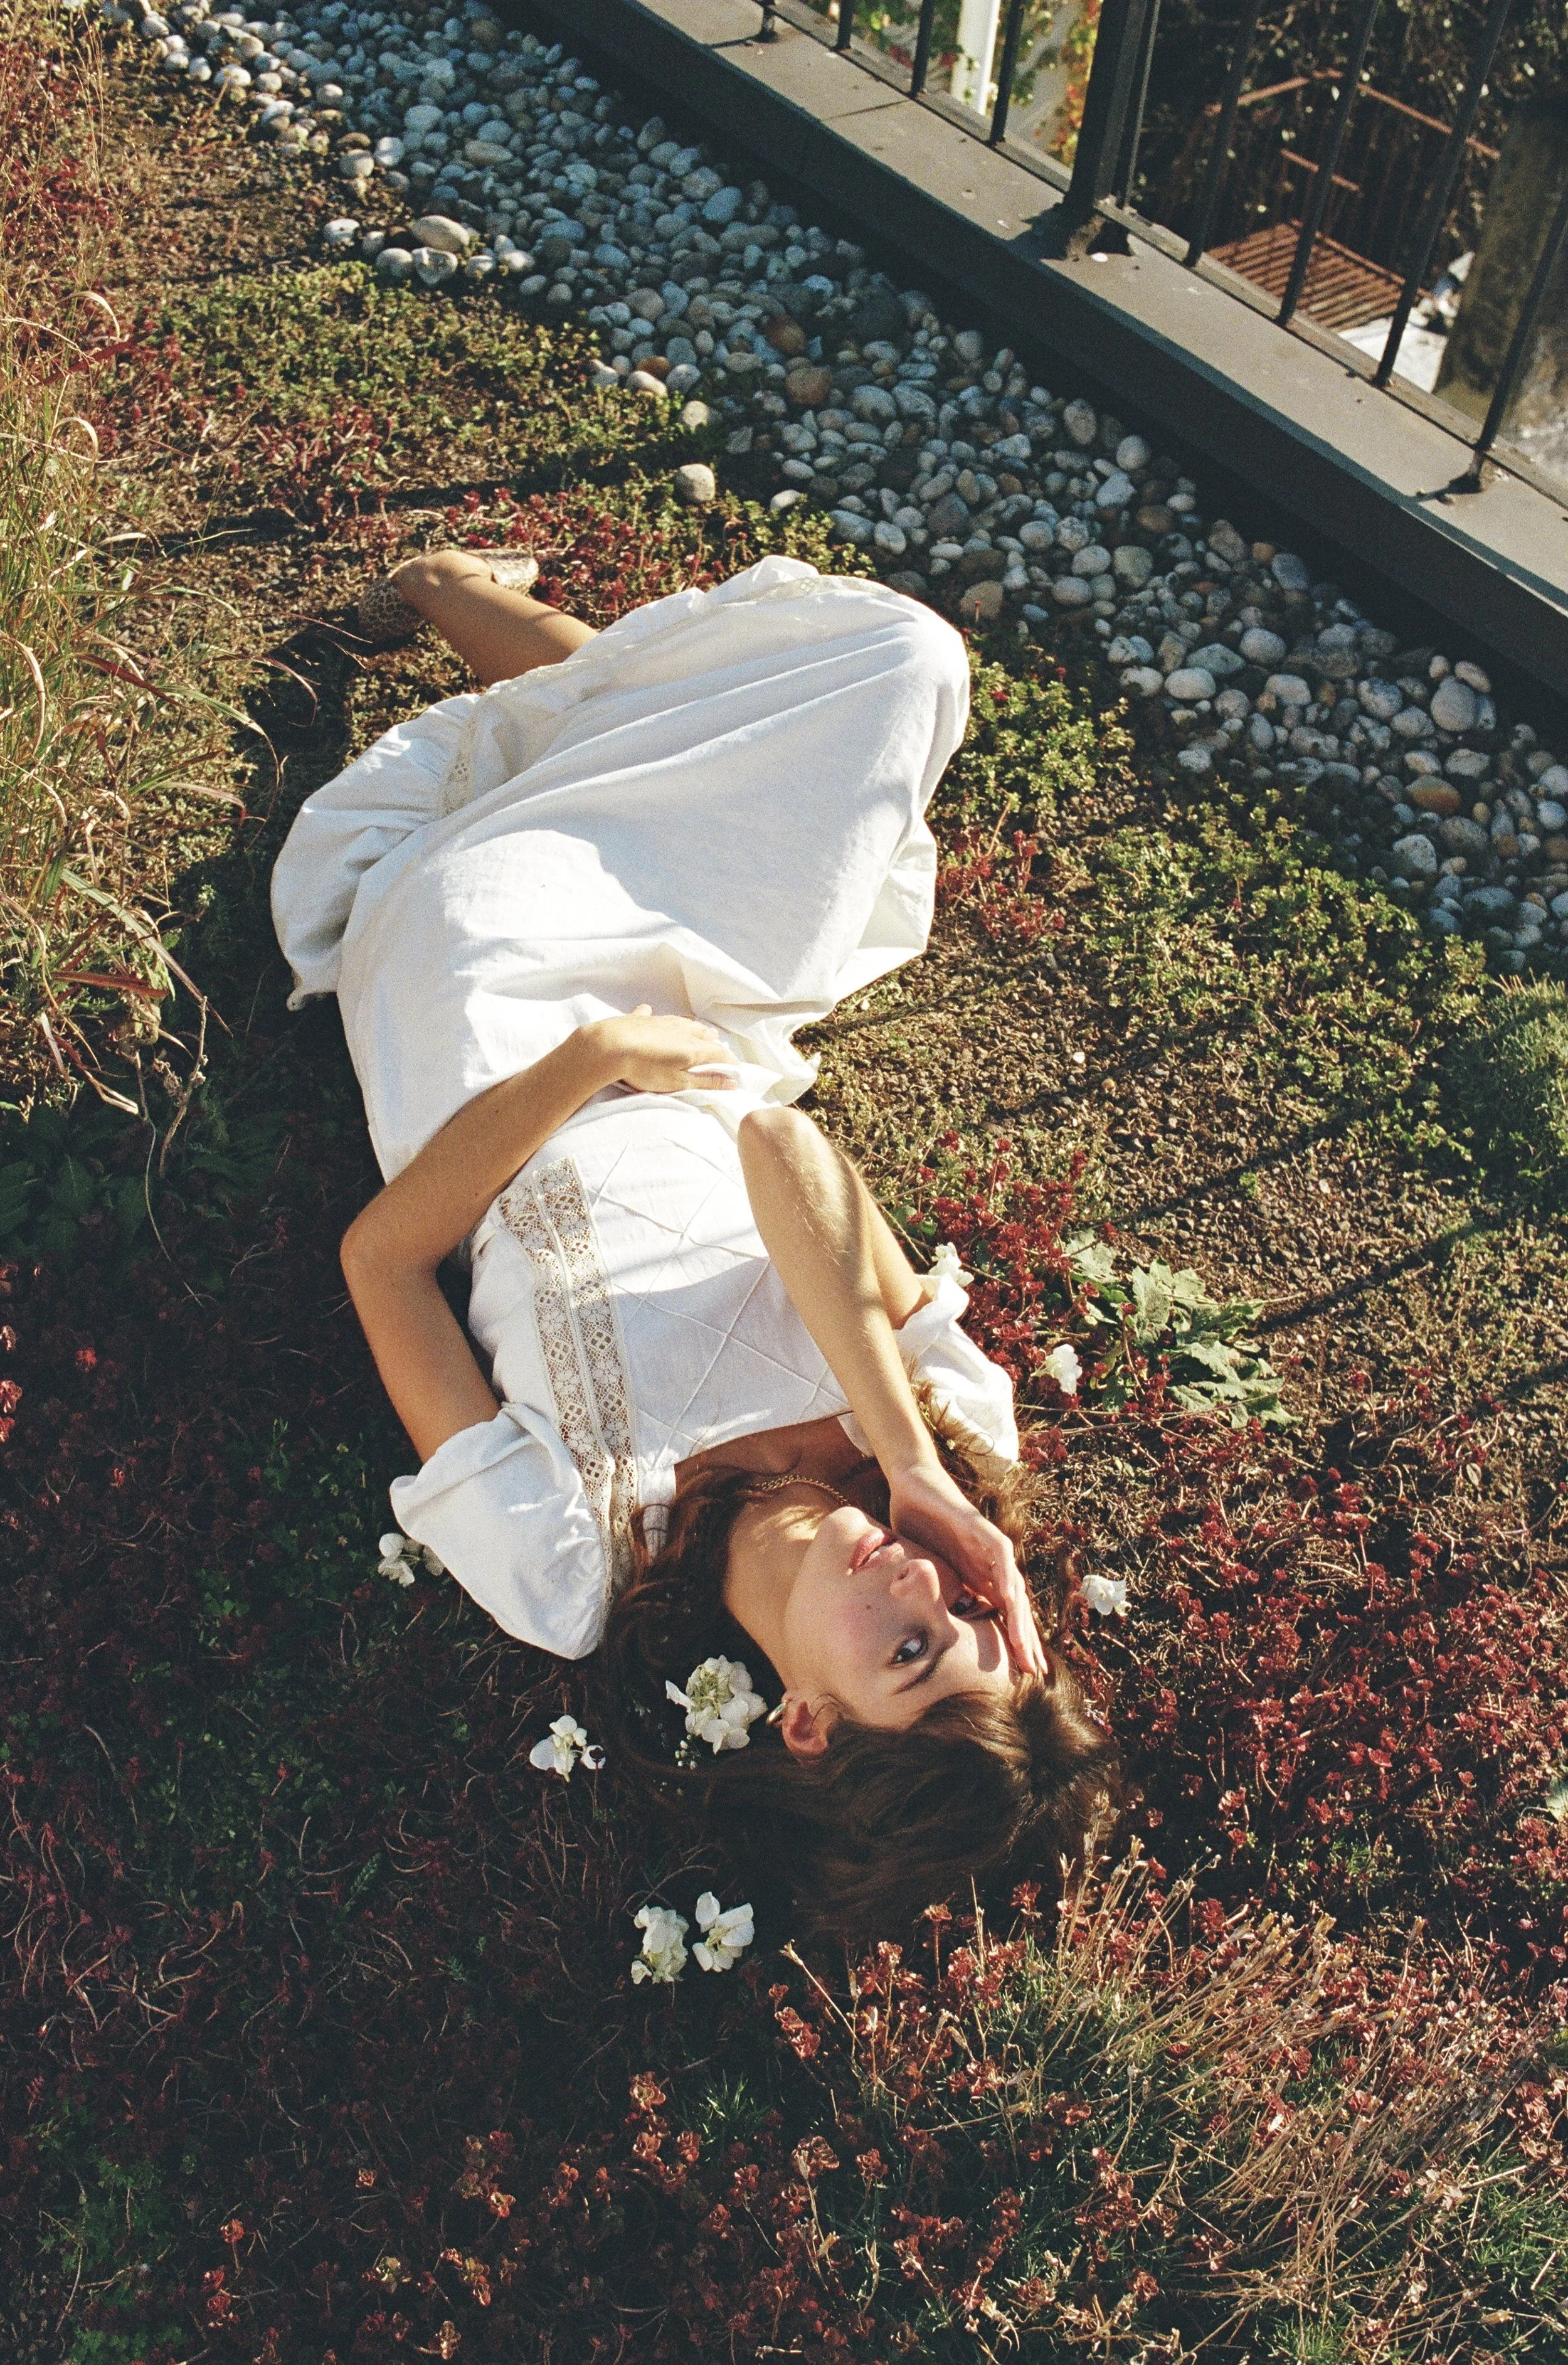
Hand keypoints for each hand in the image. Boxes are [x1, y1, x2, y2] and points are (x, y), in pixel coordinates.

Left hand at [586, 1006, 738, 1095]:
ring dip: (694, 1028)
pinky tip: (650, 1012)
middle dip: (713, 1043)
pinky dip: (655, 1016)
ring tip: (700, 1030)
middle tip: (718, 1049)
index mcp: (693, 1048)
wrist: (609, 1047)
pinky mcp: (640, 1019)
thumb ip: (705, 1081)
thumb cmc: (644, 1069)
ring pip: (683, 1023)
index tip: (735, 1070)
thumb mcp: (678, 1082)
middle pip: (703, 1035)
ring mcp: (660, 1022)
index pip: (718, 1054)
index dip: (729, 1062)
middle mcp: (681, 1031)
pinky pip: (651, 1015)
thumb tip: (731, 1083)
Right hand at [886, 1459, 1046, 1676]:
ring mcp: (987, 1545)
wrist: (912, 1483)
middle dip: (1025, 1640)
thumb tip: (919, 1626)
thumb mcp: (924, 1569)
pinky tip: (1010, 1599)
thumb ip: (930, 1592)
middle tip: (1035, 1672)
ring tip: (1025, 1647)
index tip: (1022, 1674)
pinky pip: (999, 1554)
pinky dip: (1006, 1576)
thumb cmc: (917, 1523)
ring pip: (1012, 1586)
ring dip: (1020, 1617)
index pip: (1001, 1615)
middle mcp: (989, 1565)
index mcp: (977, 1577)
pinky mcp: (978, 1526)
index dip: (1012, 1643)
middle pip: (1014, 1607)